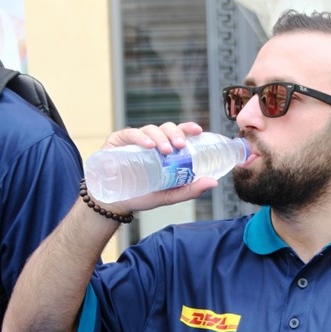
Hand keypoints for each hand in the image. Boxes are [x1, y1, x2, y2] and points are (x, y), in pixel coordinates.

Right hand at [91, 121, 217, 212]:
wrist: (116, 203)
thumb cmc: (143, 196)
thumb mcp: (170, 194)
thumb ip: (190, 189)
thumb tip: (213, 183)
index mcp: (164, 150)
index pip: (178, 134)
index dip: (187, 128)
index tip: (198, 130)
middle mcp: (151, 142)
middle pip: (165, 128)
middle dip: (175, 133)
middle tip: (180, 146)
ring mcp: (134, 140)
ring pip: (150, 129)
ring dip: (160, 137)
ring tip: (166, 150)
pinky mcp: (118, 142)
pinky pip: (130, 133)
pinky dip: (140, 137)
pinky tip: (148, 145)